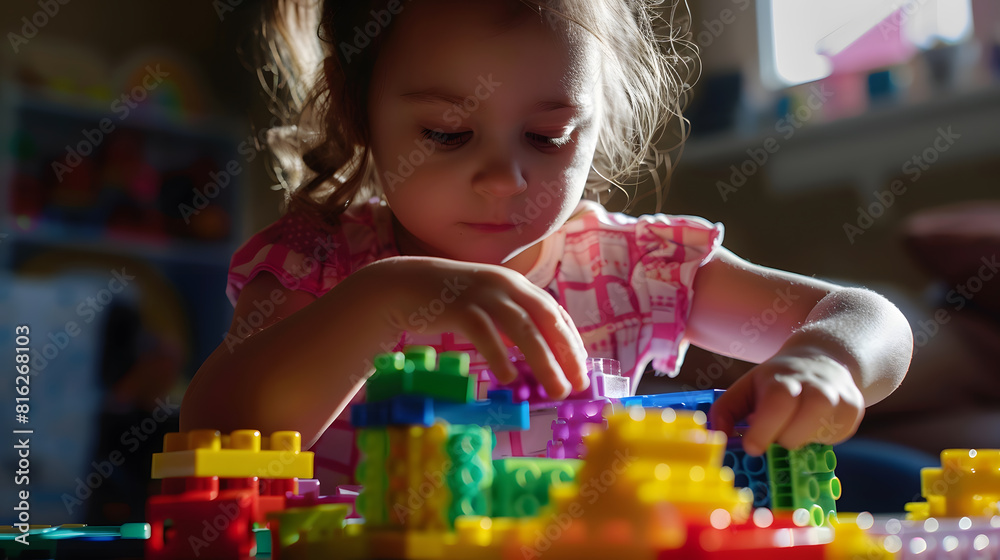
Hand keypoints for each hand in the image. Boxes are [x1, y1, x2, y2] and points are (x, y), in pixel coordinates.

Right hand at [362, 256, 588, 398]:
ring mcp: (482, 294)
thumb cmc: (450, 301)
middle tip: (577, 384)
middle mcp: (505, 284)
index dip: (571, 340)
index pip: (553, 312)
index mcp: (516, 285)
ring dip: (544, 361)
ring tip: (555, 389)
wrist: (404, 284)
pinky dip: (499, 355)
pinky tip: (507, 378)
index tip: (580, 367)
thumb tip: (541, 352)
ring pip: (522, 328)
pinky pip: (485, 333)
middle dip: (566, 352)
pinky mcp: (459, 307)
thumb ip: (513, 321)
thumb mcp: (489, 305)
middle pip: (545, 319)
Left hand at [709, 350, 864, 455]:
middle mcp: (813, 383)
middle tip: (775, 442)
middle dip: (787, 437)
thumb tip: (718, 434)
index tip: (753, 448)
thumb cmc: (777, 381)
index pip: (778, 401)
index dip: (765, 428)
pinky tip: (814, 430)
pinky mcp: (854, 408)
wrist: (822, 359)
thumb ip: (726, 410)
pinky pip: (840, 433)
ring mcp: (837, 395)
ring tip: (793, 435)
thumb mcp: (747, 387)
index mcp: (781, 378)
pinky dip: (824, 438)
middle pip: (808, 411)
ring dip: (806, 439)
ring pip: (827, 423)